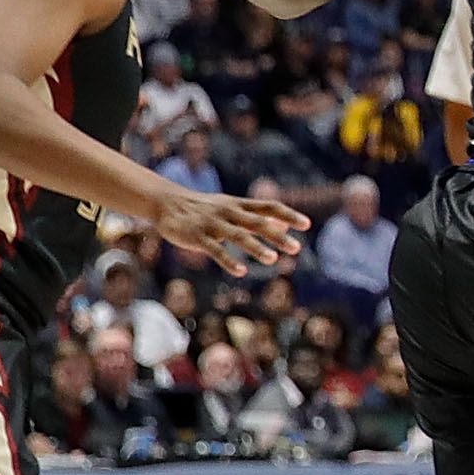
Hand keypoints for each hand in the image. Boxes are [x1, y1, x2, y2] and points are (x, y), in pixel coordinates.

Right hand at [155, 187, 310, 274]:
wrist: (167, 202)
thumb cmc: (205, 207)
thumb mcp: (232, 207)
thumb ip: (257, 216)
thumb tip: (284, 225)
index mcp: (239, 205)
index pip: (269, 206)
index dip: (288, 215)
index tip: (307, 225)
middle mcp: (229, 212)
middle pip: (257, 222)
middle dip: (277, 236)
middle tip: (296, 248)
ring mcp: (213, 224)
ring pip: (238, 236)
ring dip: (256, 247)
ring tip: (273, 259)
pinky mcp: (198, 237)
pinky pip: (215, 250)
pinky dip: (229, 261)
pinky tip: (241, 272)